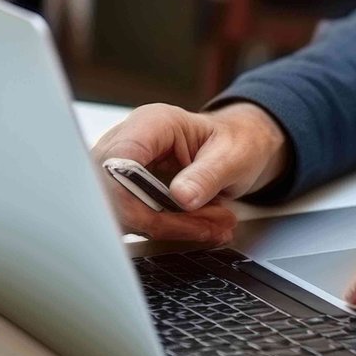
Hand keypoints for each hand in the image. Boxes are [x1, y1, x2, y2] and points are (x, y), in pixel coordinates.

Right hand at [88, 101, 289, 245]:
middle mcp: (129, 143)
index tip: (162, 220)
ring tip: (212, 226)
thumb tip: (181, 198)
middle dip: (160, 220)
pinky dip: (168, 232)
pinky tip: (201, 230)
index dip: (129, 196)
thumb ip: (207, 175)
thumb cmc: (235, 142)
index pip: (118, 161)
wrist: (238, 147)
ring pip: (124, 213)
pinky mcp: (128, 193)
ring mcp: (124, 169)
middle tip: (209, 226)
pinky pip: (136, 221)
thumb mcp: (233, 155)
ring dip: (168, 229)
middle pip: (116, 193)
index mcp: (151, 123)